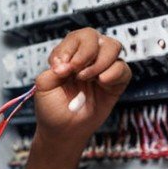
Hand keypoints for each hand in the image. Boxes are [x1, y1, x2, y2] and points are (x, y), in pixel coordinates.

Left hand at [34, 28, 130, 145]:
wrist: (63, 132)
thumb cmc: (52, 109)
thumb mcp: (44, 87)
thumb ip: (53, 70)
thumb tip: (68, 64)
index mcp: (69, 56)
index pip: (75, 38)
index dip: (69, 49)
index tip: (61, 69)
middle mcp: (86, 58)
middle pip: (94, 37)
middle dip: (85, 52)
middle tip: (75, 71)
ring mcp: (102, 68)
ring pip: (112, 47)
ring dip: (99, 61)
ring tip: (87, 78)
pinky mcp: (115, 82)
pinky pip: (123, 69)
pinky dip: (114, 72)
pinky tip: (102, 82)